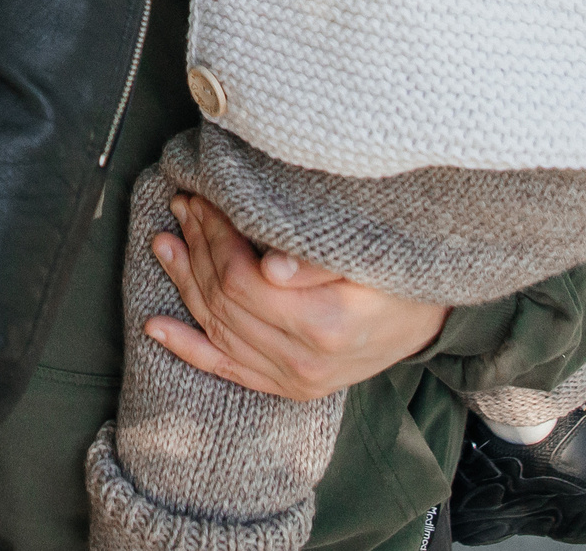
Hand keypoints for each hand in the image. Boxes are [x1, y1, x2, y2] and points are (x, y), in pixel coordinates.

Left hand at [145, 190, 448, 399]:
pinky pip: (227, 369)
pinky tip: (156, 327)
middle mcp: (304, 360)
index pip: (242, 277)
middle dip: (197, 247)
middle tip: (183, 207)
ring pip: (219, 328)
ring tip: (165, 243)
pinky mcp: (288, 387)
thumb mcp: (373, 257)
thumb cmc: (402, 276)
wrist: (429, 322)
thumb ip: (320, 261)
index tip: (203, 198)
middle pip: (225, 300)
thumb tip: (270, 264)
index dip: (215, 235)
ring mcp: (294, 379)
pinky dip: (188, 347)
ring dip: (186, 283)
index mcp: (324, 323)